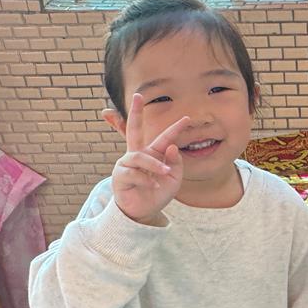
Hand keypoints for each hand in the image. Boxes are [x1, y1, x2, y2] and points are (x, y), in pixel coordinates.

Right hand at [111, 93, 190, 224]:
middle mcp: (138, 154)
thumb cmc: (158, 193)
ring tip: (165, 173)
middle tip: (138, 95)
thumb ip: (175, 163)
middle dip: (136, 112)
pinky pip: (134, 173)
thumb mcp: (173, 179)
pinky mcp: (120, 175)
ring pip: (140, 157)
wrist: (145, 211)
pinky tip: (153, 186)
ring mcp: (127, 163)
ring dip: (155, 165)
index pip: (165, 137)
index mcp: (153, 153)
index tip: (187, 118)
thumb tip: (171, 146)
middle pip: (134, 129)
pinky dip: (146, 180)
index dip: (176, 128)